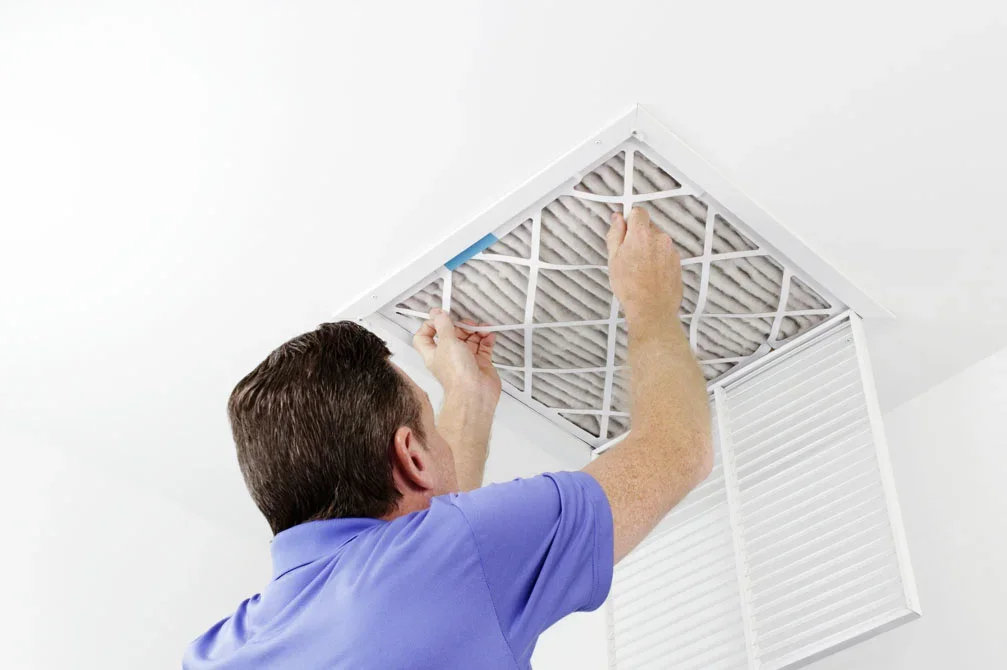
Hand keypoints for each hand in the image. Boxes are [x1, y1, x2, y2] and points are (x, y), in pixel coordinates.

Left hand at [413, 308, 501, 400]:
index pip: (424, 337)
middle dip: (460, 326)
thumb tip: (436, 313)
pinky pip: (483, 347)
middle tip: (467, 323)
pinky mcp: (480, 364)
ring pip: (469, 339)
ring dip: (476, 331)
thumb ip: (442, 325)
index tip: (440, 317)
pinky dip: (486, 339)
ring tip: (481, 329)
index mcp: (434, 353)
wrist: (475, 394)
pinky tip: (488, 336)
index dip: (430, 325)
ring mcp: (465, 360)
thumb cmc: (457, 375)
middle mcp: (449, 357)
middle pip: (452, 335)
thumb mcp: (447, 342)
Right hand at [607, 206, 682, 327]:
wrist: (652, 309)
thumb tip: (617, 219)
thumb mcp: (613, 258)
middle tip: (628, 255)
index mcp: (641, 233)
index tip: (624, 230)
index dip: (629, 220)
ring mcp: (671, 250)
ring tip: (639, 268)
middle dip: (638, 236)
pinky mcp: (677, 262)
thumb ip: (615, 234)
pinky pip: (665, 253)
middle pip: (648, 227)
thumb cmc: (630, 287)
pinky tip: (649, 274)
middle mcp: (659, 237)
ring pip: (657, 241)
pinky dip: (658, 260)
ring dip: (648, 249)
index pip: (638, 212)